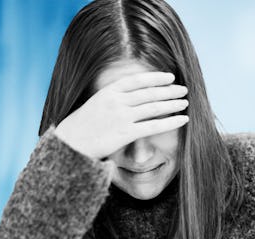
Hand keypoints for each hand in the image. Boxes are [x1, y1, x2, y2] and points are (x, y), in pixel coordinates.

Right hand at [53, 71, 188, 159]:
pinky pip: (154, 126)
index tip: (169, 77)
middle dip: (169, 90)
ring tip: (185, 103)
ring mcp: (122, 116)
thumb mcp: (94, 105)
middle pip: (149, 92)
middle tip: (183, 89)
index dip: (155, 77)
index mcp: (108, 92)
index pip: (137, 80)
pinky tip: (183, 119)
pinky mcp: (126, 133)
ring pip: (154, 107)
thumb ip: (111, 100)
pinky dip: (171, 121)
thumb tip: (130, 99)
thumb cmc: (80, 128)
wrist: (68, 145)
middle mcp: (116, 101)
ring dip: (172, 103)